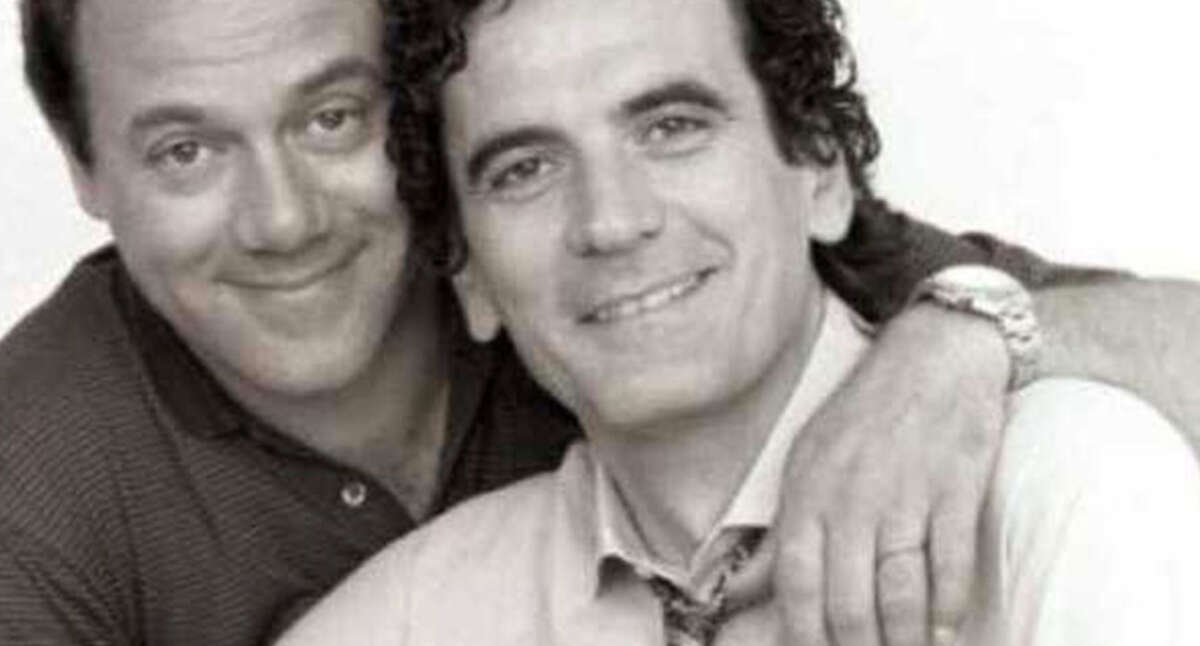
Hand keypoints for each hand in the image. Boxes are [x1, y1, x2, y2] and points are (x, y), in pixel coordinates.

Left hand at [773, 305, 1008, 645]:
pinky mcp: (956, 490)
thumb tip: (750, 586)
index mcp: (809, 493)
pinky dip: (948, 605)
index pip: (796, 583)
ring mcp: (905, 496)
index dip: (803, 634)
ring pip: (900, 591)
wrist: (932, 357)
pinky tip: (944, 629)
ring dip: (903, 638)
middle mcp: (852, 500)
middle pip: (849, 600)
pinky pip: (950, 562)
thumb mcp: (805, 459)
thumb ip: (787, 525)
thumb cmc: (863, 415)